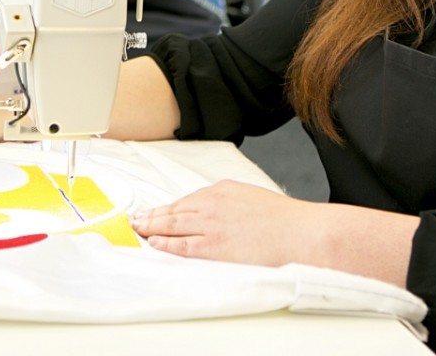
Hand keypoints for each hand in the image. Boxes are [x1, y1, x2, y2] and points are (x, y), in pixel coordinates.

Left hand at [129, 180, 316, 267]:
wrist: (300, 233)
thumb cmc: (284, 220)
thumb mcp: (252, 198)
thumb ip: (230, 203)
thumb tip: (218, 214)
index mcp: (222, 190)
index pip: (186, 200)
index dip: (167, 207)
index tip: (153, 211)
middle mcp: (212, 204)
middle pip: (174, 211)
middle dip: (152, 215)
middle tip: (135, 219)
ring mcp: (211, 225)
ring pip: (173, 225)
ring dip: (152, 228)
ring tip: (138, 230)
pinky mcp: (214, 246)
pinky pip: (182, 245)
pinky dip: (165, 243)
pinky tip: (154, 243)